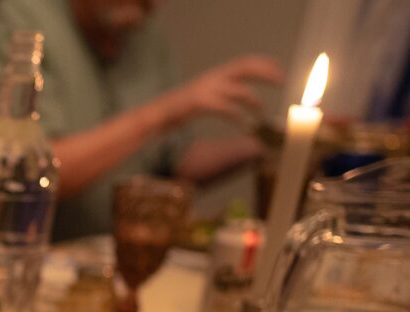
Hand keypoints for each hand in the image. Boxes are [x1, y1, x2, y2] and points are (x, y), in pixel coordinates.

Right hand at [166, 56, 283, 125]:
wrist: (154, 116)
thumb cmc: (177, 110)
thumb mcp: (200, 96)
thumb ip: (218, 94)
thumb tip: (238, 100)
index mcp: (212, 75)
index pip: (243, 62)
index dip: (264, 64)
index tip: (278, 71)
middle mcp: (211, 78)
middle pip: (245, 67)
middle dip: (266, 73)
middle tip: (281, 82)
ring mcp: (205, 89)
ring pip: (240, 90)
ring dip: (254, 101)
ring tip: (260, 112)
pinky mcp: (200, 103)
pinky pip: (227, 109)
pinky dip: (239, 117)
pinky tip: (245, 126)